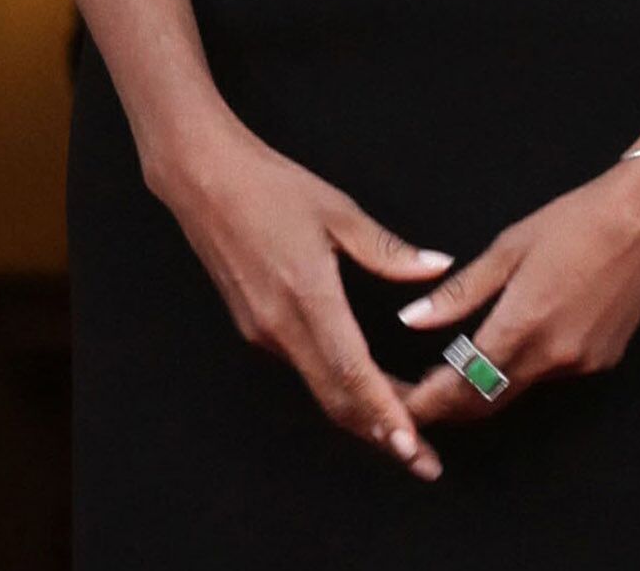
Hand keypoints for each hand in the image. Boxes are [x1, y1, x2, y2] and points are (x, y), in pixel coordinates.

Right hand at [148, 113, 456, 480]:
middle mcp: (281, 326)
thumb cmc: (268, 186)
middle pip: (338, 401)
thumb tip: (438, 268)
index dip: (387, 417)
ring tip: (405, 431)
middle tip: (425, 462)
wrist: (201, 177)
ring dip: (363, 414)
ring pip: (321, 389)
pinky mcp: (254, 327)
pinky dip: (339, 388)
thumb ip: (388, 251)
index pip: (353, 375)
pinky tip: (363, 386)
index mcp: (307, 297)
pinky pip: (304, 369)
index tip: (416, 449)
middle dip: (383, 436)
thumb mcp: (337, 211)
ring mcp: (263, 331)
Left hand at [393, 147, 639, 426]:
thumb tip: (410, 320)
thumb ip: (458, 294)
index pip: (465, 385)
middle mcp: (556, 356)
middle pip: (490, 401)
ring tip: (448, 371)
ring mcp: (583, 363)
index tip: (402, 404)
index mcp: (525, 326)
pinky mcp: (603, 360)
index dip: (430, 402)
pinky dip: (520, 373)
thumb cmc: (574, 222)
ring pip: (520, 390)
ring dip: (484, 389)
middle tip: (417, 395)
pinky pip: (550, 376)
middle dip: (451, 406)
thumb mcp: (506, 249)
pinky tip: (502, 352)